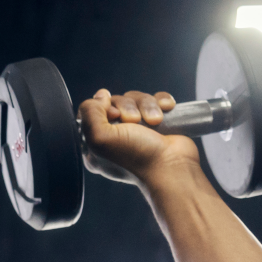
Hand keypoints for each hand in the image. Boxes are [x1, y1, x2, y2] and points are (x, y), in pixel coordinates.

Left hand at [79, 89, 201, 185]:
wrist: (173, 165)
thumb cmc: (136, 157)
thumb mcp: (99, 138)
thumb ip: (89, 113)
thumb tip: (101, 95)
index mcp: (98, 145)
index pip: (92, 113)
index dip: (102, 108)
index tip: (113, 116)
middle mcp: (117, 137)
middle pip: (116, 102)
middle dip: (128, 107)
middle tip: (134, 121)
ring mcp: (139, 131)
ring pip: (137, 100)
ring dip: (147, 105)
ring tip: (154, 120)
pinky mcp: (159, 124)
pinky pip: (156, 101)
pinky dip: (161, 102)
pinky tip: (165, 110)